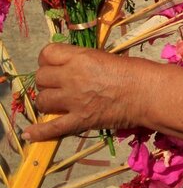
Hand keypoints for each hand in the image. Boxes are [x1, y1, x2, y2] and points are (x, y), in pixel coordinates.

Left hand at [23, 43, 147, 142]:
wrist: (148, 93)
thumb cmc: (134, 71)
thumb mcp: (105, 57)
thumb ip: (83, 62)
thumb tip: (69, 67)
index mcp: (80, 57)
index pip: (47, 53)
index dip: (47, 59)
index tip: (53, 64)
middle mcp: (72, 76)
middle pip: (41, 77)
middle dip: (46, 80)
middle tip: (56, 83)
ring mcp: (74, 100)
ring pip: (42, 100)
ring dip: (46, 101)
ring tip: (55, 102)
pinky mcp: (79, 121)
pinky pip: (52, 128)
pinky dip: (39, 132)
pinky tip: (29, 134)